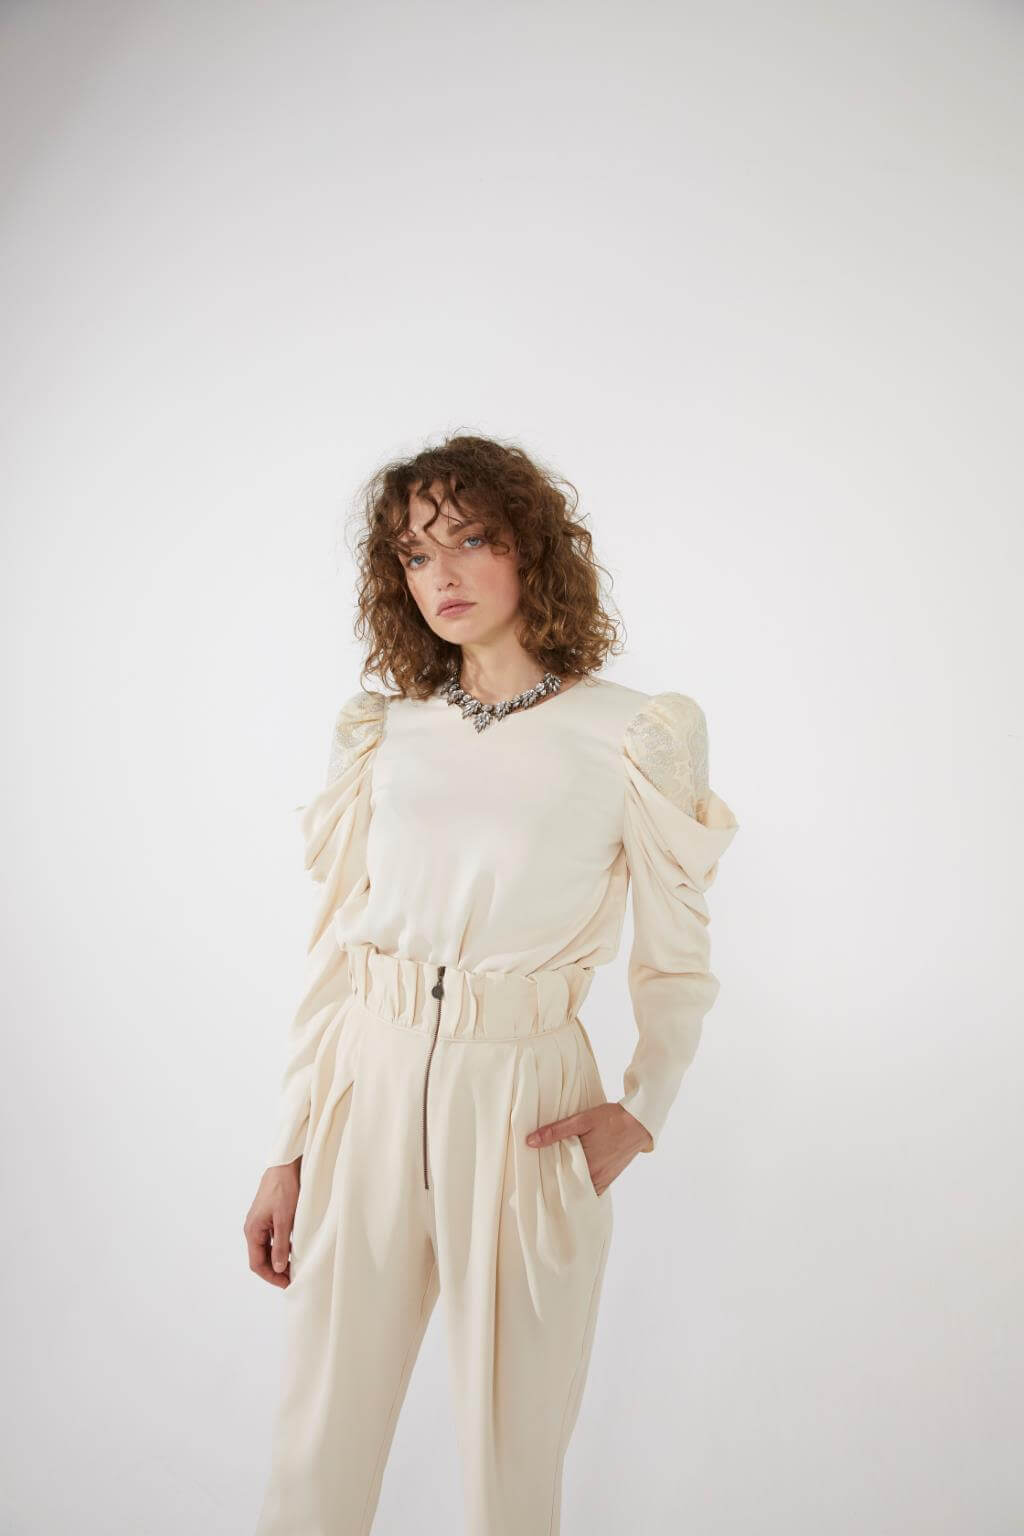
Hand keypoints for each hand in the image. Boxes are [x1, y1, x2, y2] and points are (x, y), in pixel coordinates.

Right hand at [244, 1157, 301, 1286]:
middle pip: (260, 1258)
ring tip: (294, 1267)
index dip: (271, 1276)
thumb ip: (280, 1246)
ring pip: (266, 1249)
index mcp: (253, 1230)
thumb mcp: (285, 1220)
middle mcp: (253, 1228)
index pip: (257, 1263)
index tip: (287, 1283)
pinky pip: (270, 1239)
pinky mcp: (267, 1217)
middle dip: (274, 1271)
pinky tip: (293, 1250)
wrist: (284, 1165)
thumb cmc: (284, 1189)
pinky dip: (280, 1248)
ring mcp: (259, 1222)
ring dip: (278, 1260)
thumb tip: (278, 1268)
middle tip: (292, 1278)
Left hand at [525, 1102, 651, 1193]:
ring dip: (568, 1187)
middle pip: (569, 1189)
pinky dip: (582, 1187)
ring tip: (552, 1181)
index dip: (545, 1184)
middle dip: (555, 1186)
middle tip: (538, 1182)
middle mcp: (596, 1177)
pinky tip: (572, 1180)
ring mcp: (605, 1179)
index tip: (532, 1184)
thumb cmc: (612, 1119)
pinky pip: (593, 1189)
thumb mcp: (582, 1120)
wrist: (640, 1121)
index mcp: (587, 1165)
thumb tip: (530, 1141)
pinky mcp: (610, 1177)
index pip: (559, 1182)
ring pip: (581, 1190)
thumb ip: (556, 1131)